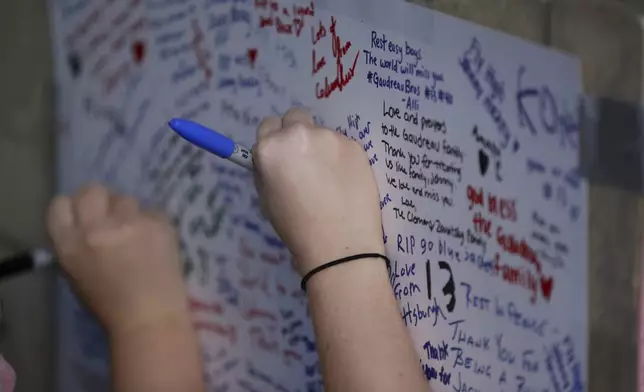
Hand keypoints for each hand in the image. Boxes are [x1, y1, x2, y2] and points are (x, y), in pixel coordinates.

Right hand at [47, 184, 189, 336]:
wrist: (150, 317)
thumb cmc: (110, 306)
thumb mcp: (77, 275)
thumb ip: (76, 245)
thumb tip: (85, 226)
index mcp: (69, 244)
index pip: (61, 205)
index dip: (74, 208)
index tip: (84, 216)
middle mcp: (96, 227)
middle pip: (92, 190)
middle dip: (101, 200)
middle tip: (112, 217)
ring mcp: (130, 222)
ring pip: (126, 199)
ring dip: (130, 213)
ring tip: (138, 234)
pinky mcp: (159, 222)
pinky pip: (153, 211)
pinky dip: (153, 223)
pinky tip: (156, 242)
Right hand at [253, 108, 384, 275]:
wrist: (340, 244)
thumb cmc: (296, 227)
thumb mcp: (267, 198)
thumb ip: (268, 169)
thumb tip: (274, 157)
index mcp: (271, 147)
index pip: (268, 125)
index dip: (275, 141)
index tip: (283, 156)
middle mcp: (299, 134)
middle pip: (295, 117)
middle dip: (297, 132)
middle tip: (305, 161)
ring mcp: (331, 137)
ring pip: (322, 133)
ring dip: (321, 147)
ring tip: (330, 180)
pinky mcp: (355, 145)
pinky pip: (342, 145)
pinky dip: (342, 158)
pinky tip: (346, 183)